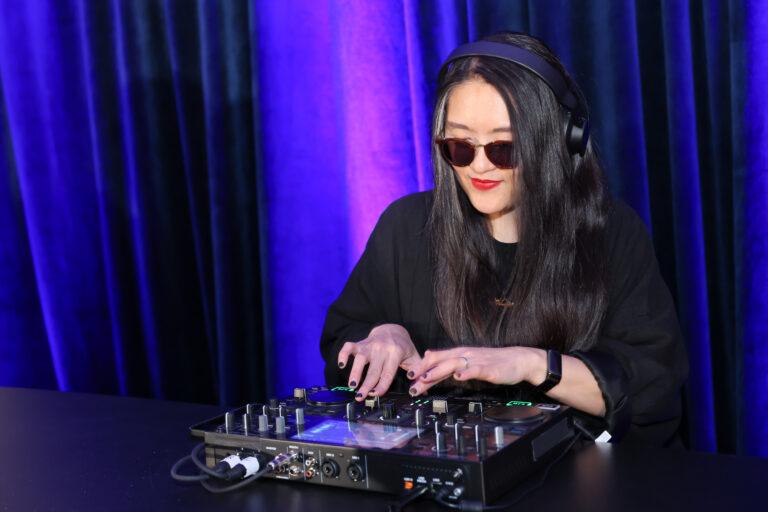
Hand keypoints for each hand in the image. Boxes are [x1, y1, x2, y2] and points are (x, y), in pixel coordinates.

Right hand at [337, 324, 420, 400]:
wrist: (393, 329)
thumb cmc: (404, 348)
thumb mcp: (413, 358)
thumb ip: (418, 374)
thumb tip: (425, 391)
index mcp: (396, 353)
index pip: (388, 373)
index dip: (381, 385)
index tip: (375, 394)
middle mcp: (382, 349)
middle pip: (373, 370)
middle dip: (366, 385)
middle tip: (361, 397)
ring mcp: (370, 345)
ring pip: (360, 359)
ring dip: (355, 372)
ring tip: (352, 385)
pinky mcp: (361, 343)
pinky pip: (350, 347)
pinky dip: (343, 354)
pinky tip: (341, 364)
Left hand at [406, 346, 541, 395]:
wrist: (519, 359)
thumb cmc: (493, 362)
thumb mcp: (467, 361)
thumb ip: (449, 362)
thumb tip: (429, 360)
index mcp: (459, 354)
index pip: (435, 358)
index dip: (421, 366)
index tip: (408, 375)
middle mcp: (464, 355)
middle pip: (440, 360)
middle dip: (424, 368)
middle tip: (410, 378)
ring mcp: (476, 361)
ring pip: (453, 364)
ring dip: (438, 371)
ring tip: (426, 378)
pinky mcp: (488, 368)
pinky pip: (475, 370)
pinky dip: (466, 373)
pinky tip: (458, 378)